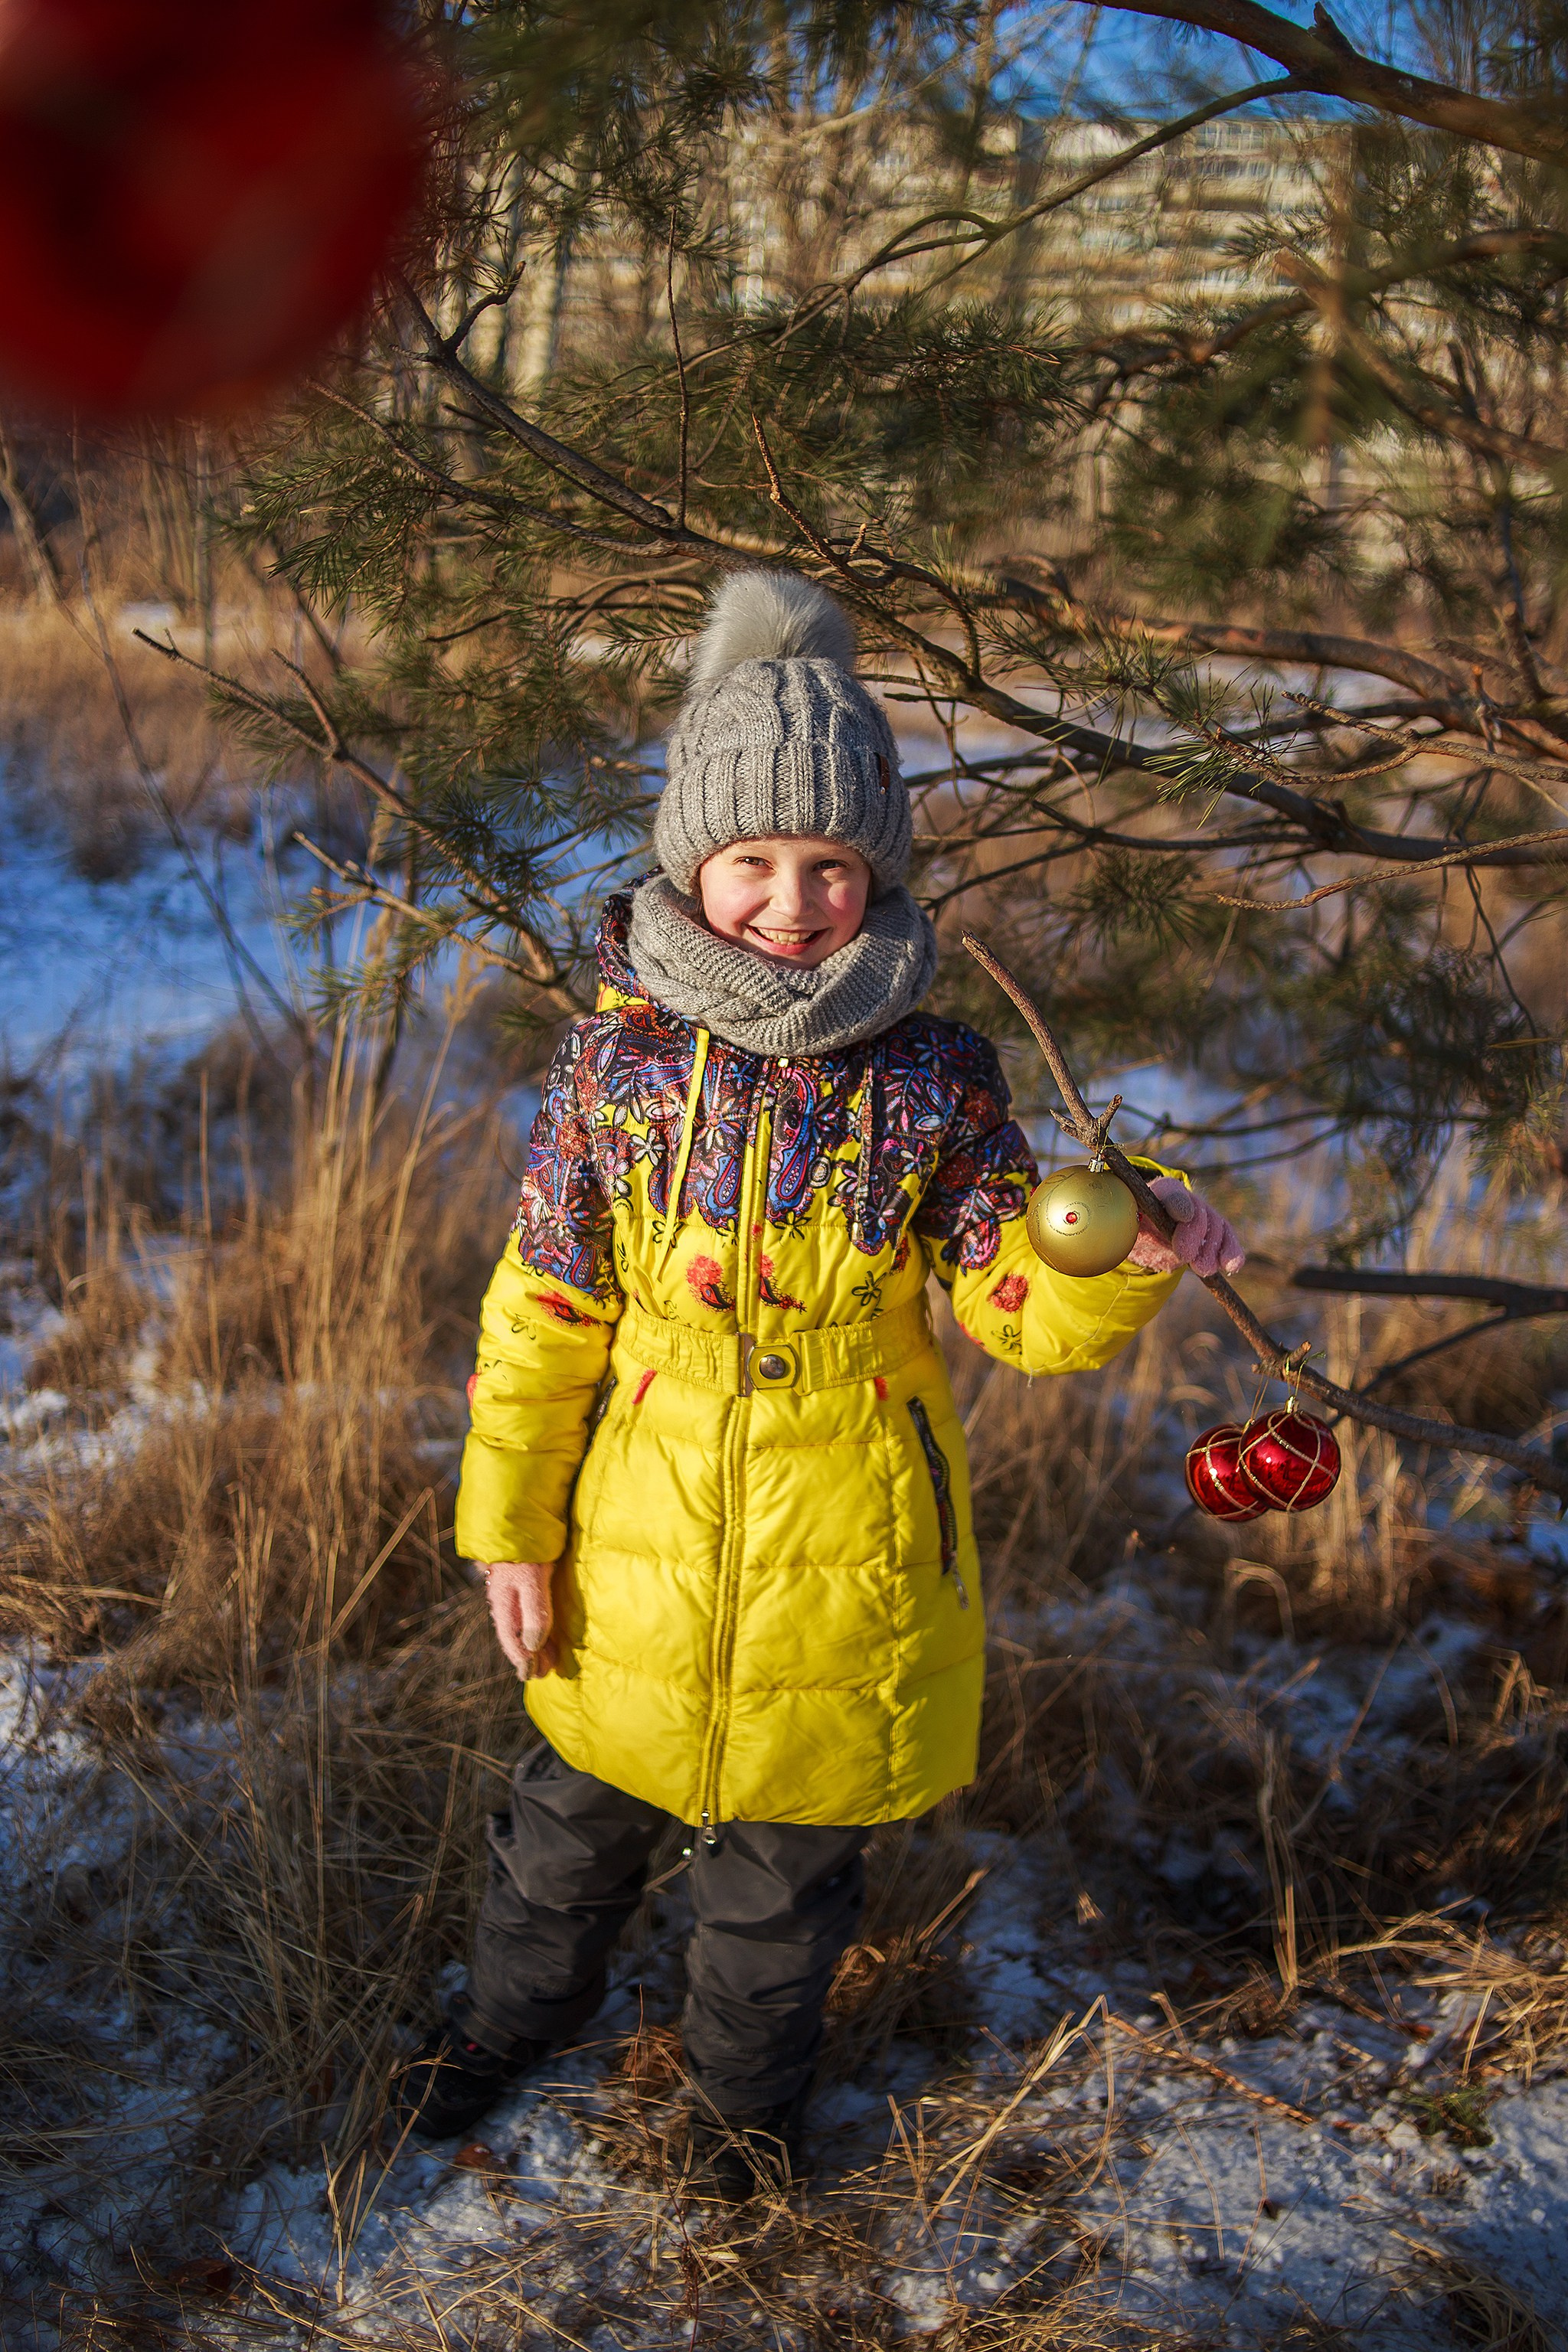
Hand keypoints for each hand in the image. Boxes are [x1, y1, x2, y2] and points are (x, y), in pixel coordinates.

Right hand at [481, 1561, 556, 1680]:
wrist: (521, 1519)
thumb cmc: (528, 1552)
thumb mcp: (532, 1582)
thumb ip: (534, 1613)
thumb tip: (533, 1645)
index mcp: (503, 1604)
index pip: (511, 1639)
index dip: (522, 1659)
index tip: (532, 1675)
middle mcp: (504, 1601)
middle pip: (516, 1636)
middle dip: (529, 1656)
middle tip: (544, 1673)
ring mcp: (512, 1593)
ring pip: (521, 1626)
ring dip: (534, 1645)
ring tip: (547, 1660)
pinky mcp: (523, 1584)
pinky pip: (526, 1614)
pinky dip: (536, 1629)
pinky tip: (543, 1634)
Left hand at [1125, 1177, 1244, 1278]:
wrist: (1150, 1232)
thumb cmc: (1134, 1226)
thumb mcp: (1123, 1225)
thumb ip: (1120, 1224)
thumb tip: (1110, 1230)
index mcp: (1160, 1192)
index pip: (1171, 1192)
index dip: (1178, 1202)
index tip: (1183, 1215)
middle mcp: (1185, 1200)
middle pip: (1196, 1212)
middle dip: (1194, 1235)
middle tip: (1187, 1257)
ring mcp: (1203, 1214)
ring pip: (1214, 1225)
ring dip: (1212, 1248)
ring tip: (1204, 1270)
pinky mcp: (1215, 1230)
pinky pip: (1227, 1236)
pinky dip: (1231, 1250)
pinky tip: (1231, 1266)